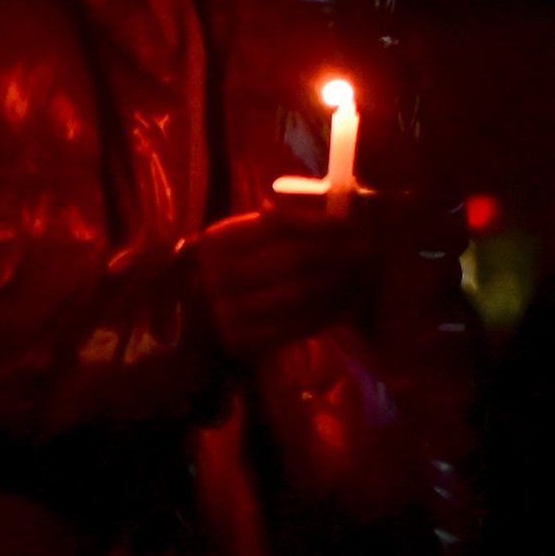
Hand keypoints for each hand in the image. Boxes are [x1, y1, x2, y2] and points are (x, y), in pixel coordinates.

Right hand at [194, 204, 376, 359]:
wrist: (185, 318)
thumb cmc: (224, 271)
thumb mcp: (235, 242)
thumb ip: (272, 227)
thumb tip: (331, 216)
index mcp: (218, 240)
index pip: (279, 226)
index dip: (319, 225)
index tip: (351, 226)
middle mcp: (220, 273)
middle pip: (295, 259)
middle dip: (339, 255)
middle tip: (369, 253)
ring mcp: (231, 310)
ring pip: (301, 294)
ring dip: (340, 286)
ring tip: (363, 279)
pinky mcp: (246, 340)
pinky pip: (298, 325)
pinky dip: (328, 314)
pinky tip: (346, 305)